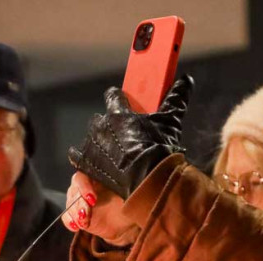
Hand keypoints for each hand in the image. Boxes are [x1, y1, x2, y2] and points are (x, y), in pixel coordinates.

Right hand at [63, 173, 139, 246]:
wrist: (125, 222)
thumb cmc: (127, 203)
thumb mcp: (127, 193)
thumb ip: (121, 186)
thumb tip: (123, 183)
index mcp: (96, 176)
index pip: (84, 176)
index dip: (84, 186)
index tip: (92, 198)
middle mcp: (85, 186)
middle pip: (74, 190)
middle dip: (79, 203)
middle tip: (86, 213)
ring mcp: (79, 201)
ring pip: (70, 204)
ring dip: (75, 214)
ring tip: (84, 222)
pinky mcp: (76, 215)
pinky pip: (67, 217)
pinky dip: (70, 221)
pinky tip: (76, 226)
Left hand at [67, 74, 193, 198]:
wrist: (147, 178)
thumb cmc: (158, 149)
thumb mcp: (170, 122)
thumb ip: (176, 99)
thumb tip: (186, 81)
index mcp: (118, 111)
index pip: (113, 95)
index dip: (119, 99)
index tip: (125, 103)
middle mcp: (100, 124)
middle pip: (101, 118)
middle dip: (111, 125)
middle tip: (126, 135)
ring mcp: (91, 144)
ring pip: (91, 136)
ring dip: (100, 141)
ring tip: (115, 152)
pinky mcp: (86, 162)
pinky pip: (76, 155)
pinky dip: (84, 157)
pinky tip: (94, 160)